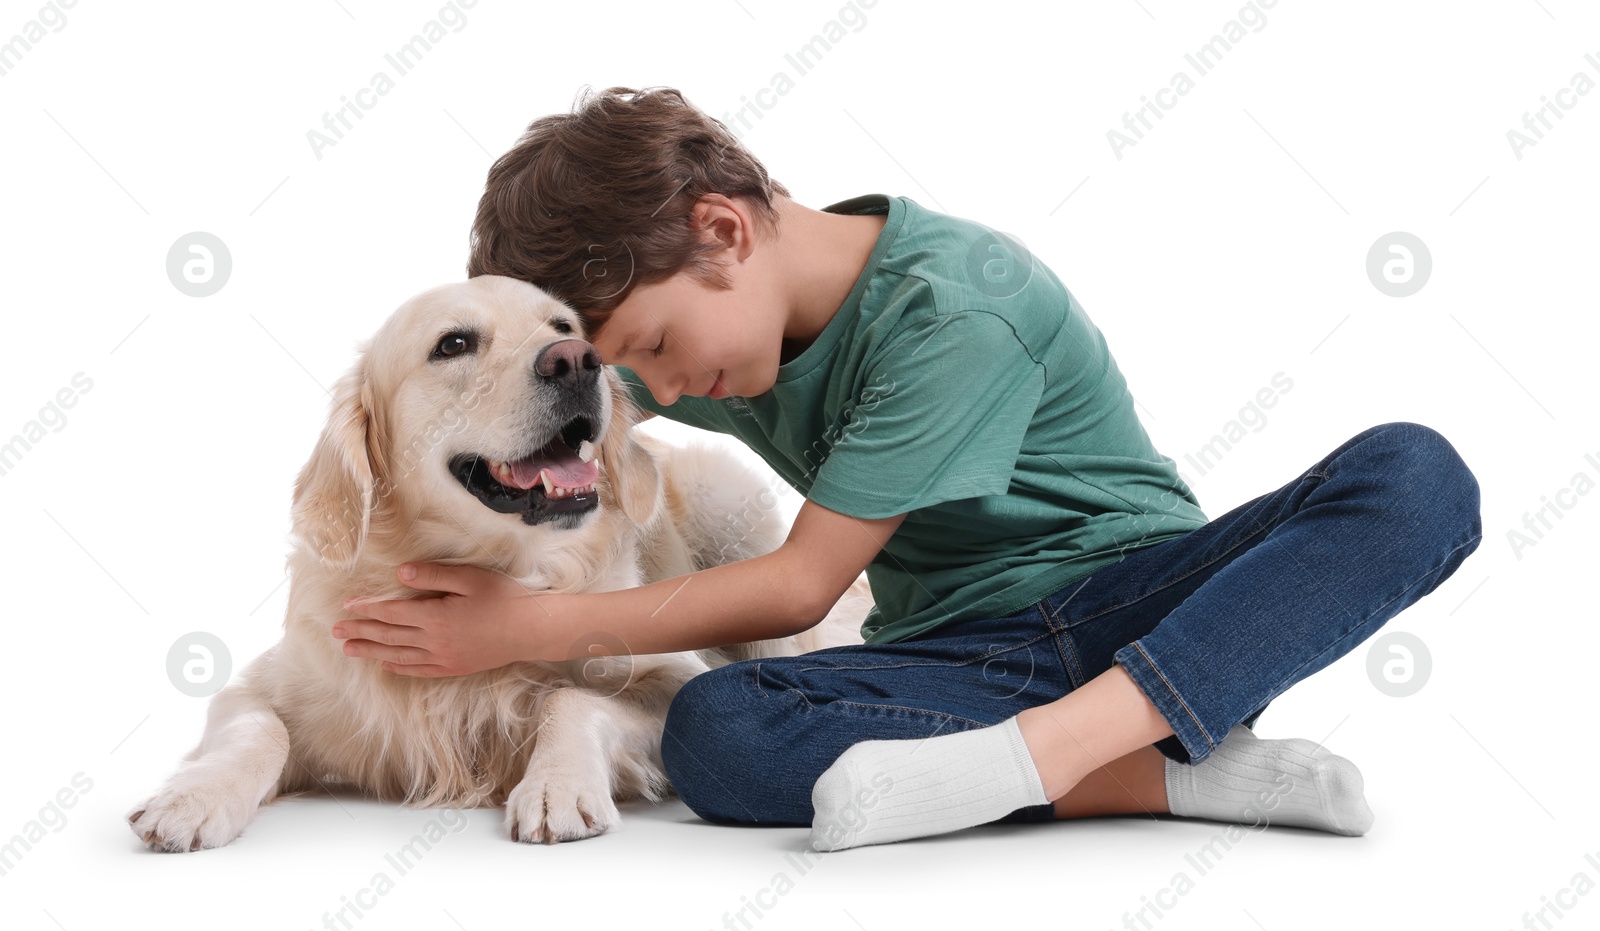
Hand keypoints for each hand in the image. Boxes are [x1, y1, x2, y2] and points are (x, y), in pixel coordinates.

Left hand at [334, 562, 553, 676]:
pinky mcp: (454, 668)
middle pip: (388, 636)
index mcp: (436, 617)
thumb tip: (399, 574)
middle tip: (335, 631)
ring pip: (398, 656)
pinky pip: (418, 670)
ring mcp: (444, 658)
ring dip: (371, 652)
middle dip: (360, 633)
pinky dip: (398, 667)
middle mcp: (435, 642)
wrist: (531, 630)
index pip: (391, 613)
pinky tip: (386, 665)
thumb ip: (433, 576)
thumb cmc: (504, 598)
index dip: (367, 609)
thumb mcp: (470, 578)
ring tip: (349, 649)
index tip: (347, 606)